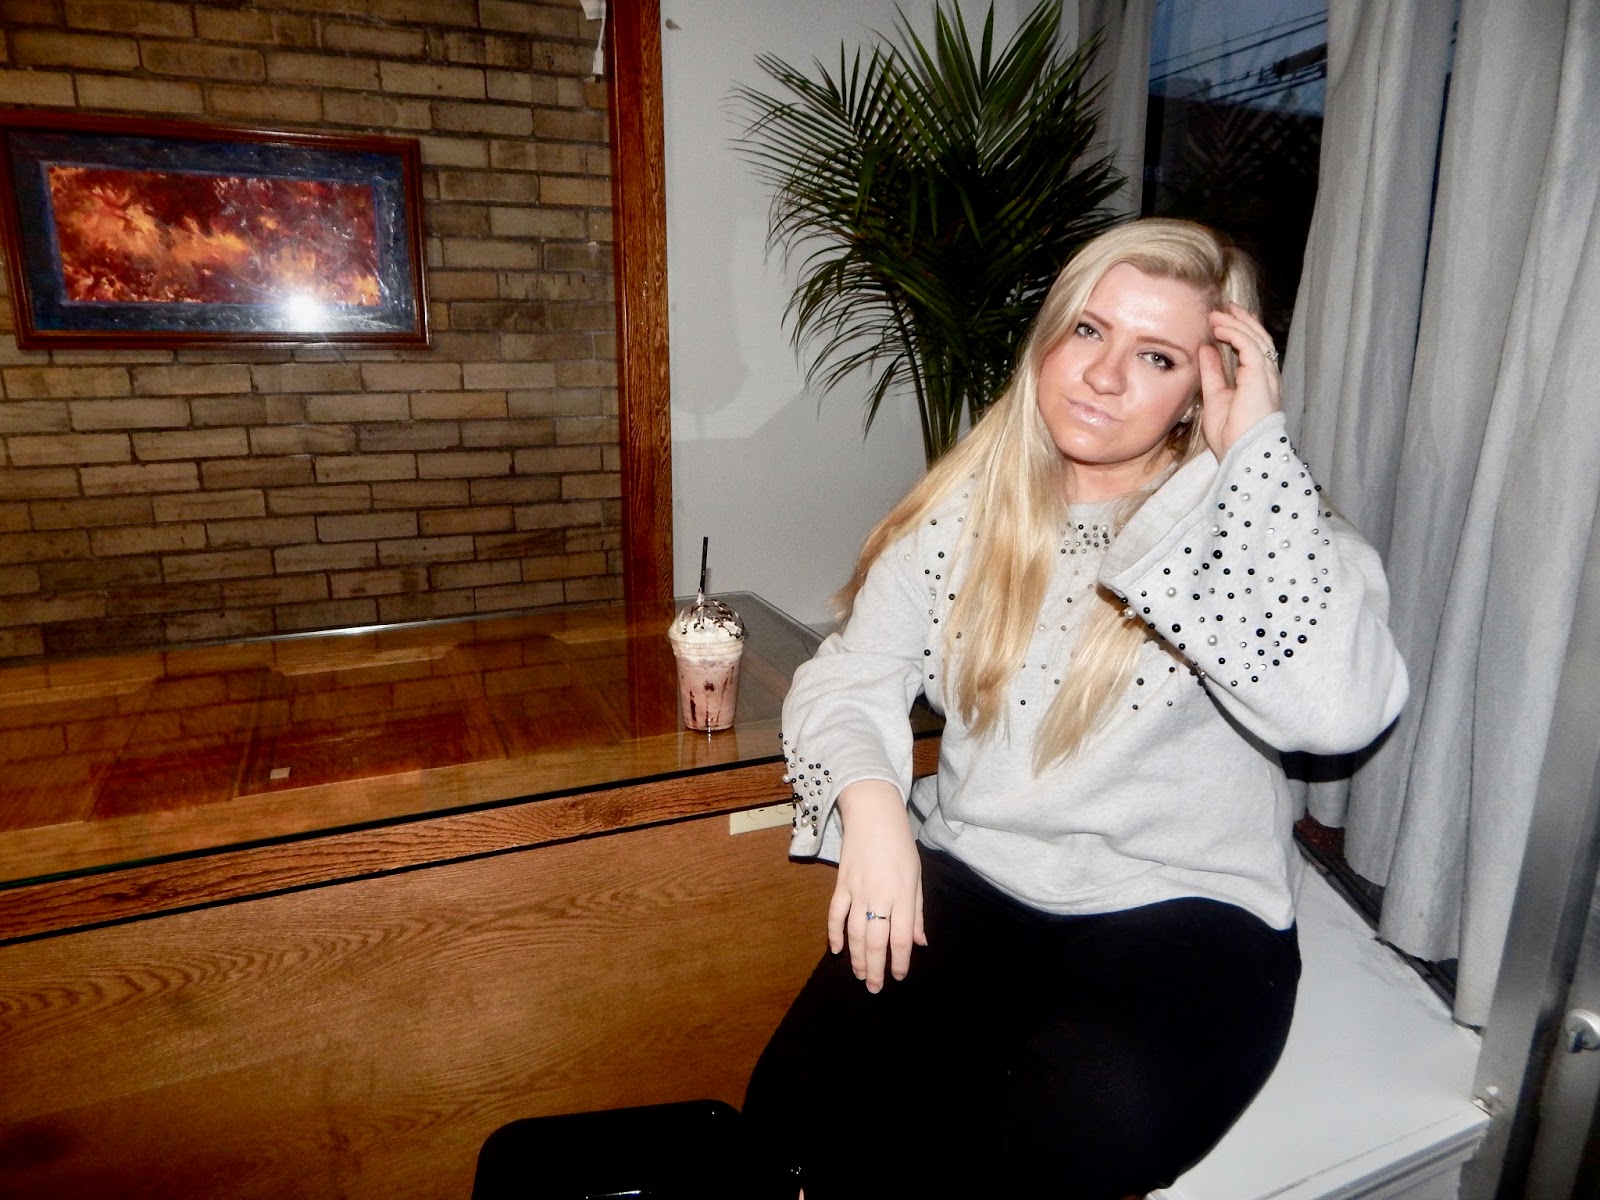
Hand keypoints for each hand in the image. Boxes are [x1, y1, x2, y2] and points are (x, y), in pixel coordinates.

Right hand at [827, 779, 926, 991]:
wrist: (874, 815)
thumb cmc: (900, 846)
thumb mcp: (916, 877)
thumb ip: (916, 912)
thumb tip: (919, 943)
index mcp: (902, 895)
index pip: (900, 939)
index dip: (899, 962)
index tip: (899, 977)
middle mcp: (879, 897)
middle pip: (875, 941)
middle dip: (875, 968)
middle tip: (875, 988)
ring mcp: (857, 891)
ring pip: (854, 933)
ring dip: (856, 958)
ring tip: (860, 975)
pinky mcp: (841, 884)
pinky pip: (835, 914)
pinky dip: (834, 934)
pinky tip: (836, 949)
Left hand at [1198, 303, 1282, 459]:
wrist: (1243, 455)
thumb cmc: (1231, 436)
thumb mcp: (1215, 398)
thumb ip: (1213, 373)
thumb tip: (1206, 350)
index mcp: (1258, 384)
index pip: (1253, 350)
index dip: (1239, 333)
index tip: (1222, 321)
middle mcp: (1267, 377)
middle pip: (1258, 339)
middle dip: (1242, 321)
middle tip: (1224, 308)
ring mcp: (1267, 376)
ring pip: (1256, 339)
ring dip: (1236, 324)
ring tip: (1217, 314)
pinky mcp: (1261, 376)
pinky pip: (1250, 346)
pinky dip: (1234, 334)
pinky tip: (1219, 329)